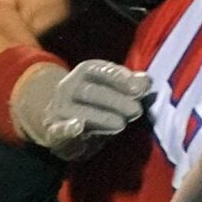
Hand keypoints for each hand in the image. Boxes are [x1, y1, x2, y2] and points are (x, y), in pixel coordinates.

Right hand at [11, 57, 152, 156]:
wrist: (60, 121)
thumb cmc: (95, 102)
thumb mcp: (113, 89)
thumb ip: (130, 85)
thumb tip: (146, 80)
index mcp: (84, 73)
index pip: (100, 70)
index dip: (119, 78)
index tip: (139, 89)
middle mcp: (69, 87)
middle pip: (92, 92)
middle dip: (116, 101)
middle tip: (136, 111)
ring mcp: (60, 109)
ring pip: (80, 111)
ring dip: (102, 117)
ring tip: (121, 124)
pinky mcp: (54, 131)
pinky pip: (59, 129)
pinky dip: (67, 128)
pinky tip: (77, 127)